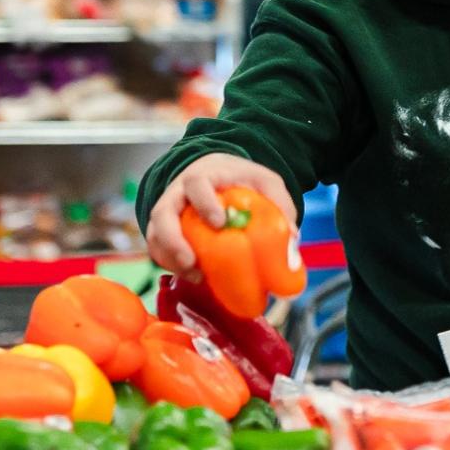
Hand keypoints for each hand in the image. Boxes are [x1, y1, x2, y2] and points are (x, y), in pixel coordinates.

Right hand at [145, 154, 298, 277]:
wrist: (217, 173)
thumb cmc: (242, 179)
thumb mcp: (267, 182)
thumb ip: (280, 204)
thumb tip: (293, 239)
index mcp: (205, 176)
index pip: (196, 183)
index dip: (204, 203)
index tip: (219, 222)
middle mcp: (179, 193)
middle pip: (162, 213)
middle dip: (173, 240)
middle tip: (192, 262)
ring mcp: (168, 212)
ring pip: (155, 234)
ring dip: (169, 258)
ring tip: (194, 276)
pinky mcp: (164, 230)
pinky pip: (157, 248)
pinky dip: (169, 264)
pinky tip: (192, 276)